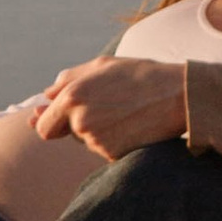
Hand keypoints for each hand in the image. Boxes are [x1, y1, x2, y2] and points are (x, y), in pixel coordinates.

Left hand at [28, 56, 186, 159]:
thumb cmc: (138, 74)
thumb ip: (68, 79)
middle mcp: (80, 122)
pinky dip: (114, 140)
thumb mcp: (100, 66)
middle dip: (73, 126)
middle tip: (100, 111)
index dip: (48, 124)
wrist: (177, 96)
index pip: (44, 127)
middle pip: (65, 135)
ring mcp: (97, 141)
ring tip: (123, 111)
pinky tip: (131, 124)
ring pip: (87, 141)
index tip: (54, 122)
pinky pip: (105, 150)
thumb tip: (47, 95)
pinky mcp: (115, 155)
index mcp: (71, 98)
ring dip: (98, 130)